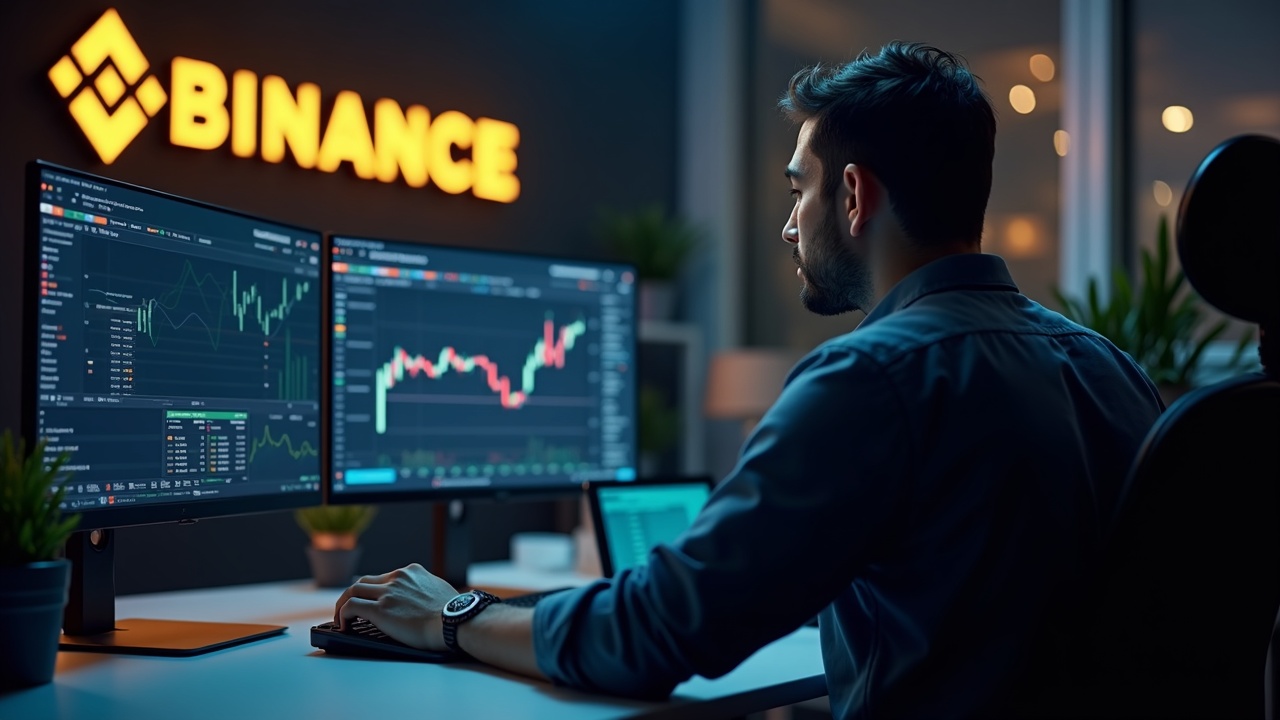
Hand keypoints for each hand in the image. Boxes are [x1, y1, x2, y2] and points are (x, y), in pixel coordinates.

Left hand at [334, 563, 458, 650]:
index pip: (384, 577)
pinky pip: (351, 607)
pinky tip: (343, 626)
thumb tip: (423, 600)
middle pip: (364, 581)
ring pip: (353, 590)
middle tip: (348, 609)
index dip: (374, 591)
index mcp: (412, 572)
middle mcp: (398, 577)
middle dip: (354, 594)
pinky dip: (342, 615)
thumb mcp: (439, 591)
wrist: (455, 622)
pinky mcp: (380, 609)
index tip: (371, 602)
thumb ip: (426, 590)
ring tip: (340, 619)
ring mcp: (388, 592)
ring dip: (342, 604)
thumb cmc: (453, 614)